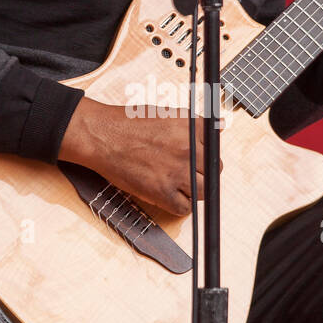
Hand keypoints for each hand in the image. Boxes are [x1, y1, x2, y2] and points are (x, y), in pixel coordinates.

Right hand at [58, 97, 220, 216]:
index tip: (198, 159)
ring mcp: (177, 171)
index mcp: (192, 127)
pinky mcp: (162, 191)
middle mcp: (189, 148)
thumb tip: (219, 127)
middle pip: (213, 170)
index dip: (205, 155)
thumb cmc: (128, 124)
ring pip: (203, 191)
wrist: (102, 135)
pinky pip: (184, 208)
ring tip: (178, 185)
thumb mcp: (168, 114)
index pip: (215, 148)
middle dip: (202, 173)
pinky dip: (179, 206)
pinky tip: (168, 196)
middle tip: (186, 173)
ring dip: (194, 191)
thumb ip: (194, 125)